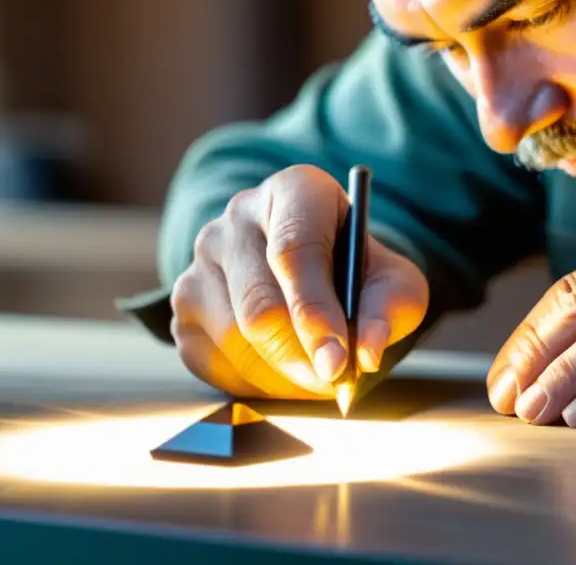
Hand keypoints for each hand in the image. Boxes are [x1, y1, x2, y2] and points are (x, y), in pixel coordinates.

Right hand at [171, 165, 427, 398]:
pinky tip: (284, 375)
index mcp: (296, 191)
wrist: (319, 269)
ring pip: (232, 336)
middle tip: (333, 385)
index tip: (339, 362)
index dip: (315, 311)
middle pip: (258, 303)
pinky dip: (251, 383)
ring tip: (316, 380)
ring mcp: (203, 258)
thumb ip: (388, 310)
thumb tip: (365, 352)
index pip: (295, 250)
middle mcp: (240, 216)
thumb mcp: (393, 281)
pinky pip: (209, 359)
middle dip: (299, 357)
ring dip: (279, 377)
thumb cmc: (359, 271)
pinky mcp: (183, 302)